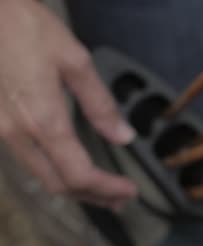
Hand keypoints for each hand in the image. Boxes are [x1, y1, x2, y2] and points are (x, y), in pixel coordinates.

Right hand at [0, 0, 136, 209]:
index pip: (78, 173)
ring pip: (41, 176)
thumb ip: (99, 103)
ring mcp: (3, 132)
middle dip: (93, 196)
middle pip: (58, 183)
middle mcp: (18, 134)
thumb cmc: (25, 29)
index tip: (130, 190)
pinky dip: (57, 174)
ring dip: (75, 188)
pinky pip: (30, 162)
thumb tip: (124, 136)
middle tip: (121, 199)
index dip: (106, 188)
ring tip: (103, 191)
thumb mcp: (74, 60)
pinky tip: (72, 169)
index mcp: (43, 119)